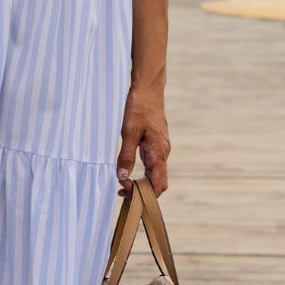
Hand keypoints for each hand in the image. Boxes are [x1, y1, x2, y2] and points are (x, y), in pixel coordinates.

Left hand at [115, 81, 169, 197]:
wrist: (148, 89)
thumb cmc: (139, 108)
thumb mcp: (129, 132)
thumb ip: (126, 156)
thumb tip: (122, 177)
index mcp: (158, 152)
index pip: (159, 185)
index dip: (145, 194)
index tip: (125, 190)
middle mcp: (163, 152)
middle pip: (157, 182)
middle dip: (141, 190)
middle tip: (121, 191)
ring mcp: (161, 148)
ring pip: (154, 173)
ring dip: (141, 181)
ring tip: (123, 183)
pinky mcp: (157, 143)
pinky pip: (152, 163)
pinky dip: (142, 171)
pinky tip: (129, 169)